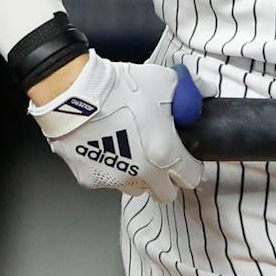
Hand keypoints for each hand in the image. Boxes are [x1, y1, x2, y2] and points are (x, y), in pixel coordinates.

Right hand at [29, 54, 203, 202]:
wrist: (76, 94)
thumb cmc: (120, 88)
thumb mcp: (165, 81)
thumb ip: (186, 93)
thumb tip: (199, 97)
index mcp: (165, 154)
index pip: (191, 177)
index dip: (191, 168)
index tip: (187, 160)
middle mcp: (142, 173)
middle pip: (165, 193)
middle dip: (167, 180)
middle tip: (162, 161)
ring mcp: (115, 179)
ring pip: (135, 188)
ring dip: (137, 175)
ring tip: (131, 151)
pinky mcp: (90, 178)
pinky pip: (106, 179)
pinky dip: (109, 168)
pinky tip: (105, 147)